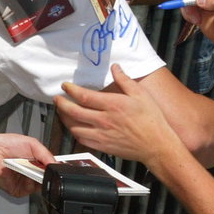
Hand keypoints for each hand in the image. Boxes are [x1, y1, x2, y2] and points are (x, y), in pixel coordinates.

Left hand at [0, 133, 54, 196]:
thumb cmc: (4, 145)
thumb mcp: (31, 144)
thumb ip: (46, 154)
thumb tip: (56, 164)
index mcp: (33, 161)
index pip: (49, 168)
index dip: (55, 168)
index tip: (62, 167)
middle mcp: (29, 173)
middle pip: (47, 178)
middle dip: (50, 174)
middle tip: (50, 169)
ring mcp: (23, 182)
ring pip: (40, 186)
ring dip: (40, 178)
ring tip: (34, 168)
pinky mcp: (17, 190)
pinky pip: (29, 190)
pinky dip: (30, 183)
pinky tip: (25, 174)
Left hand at [56, 64, 176, 166]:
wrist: (157, 145)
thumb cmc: (151, 119)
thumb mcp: (141, 95)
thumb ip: (125, 80)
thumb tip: (115, 67)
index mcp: (113, 105)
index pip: (84, 96)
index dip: (71, 90)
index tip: (65, 86)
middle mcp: (104, 120)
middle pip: (74, 112)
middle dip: (61, 104)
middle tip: (57, 98)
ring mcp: (102, 135)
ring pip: (74, 127)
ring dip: (65, 119)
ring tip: (63, 112)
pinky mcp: (102, 147)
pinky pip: (82, 140)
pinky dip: (74, 132)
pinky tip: (75, 127)